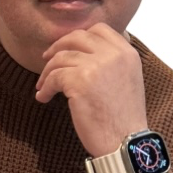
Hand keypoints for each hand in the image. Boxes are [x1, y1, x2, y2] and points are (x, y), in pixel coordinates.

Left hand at [35, 23, 147, 156]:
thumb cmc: (123, 117)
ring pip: (61, 57)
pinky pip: (53, 77)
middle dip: (58, 46)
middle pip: (77, 37)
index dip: (79, 36)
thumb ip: (113, 60)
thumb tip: (86, 49)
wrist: (125, 143)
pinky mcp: (80, 81)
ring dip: (48, 71)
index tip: (68, 47)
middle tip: (47, 59)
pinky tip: (44, 97)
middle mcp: (113, 55)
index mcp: (127, 53)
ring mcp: (96, 66)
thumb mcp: (128, 79)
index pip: (99, 29)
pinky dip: (45, 87)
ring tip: (44, 85)